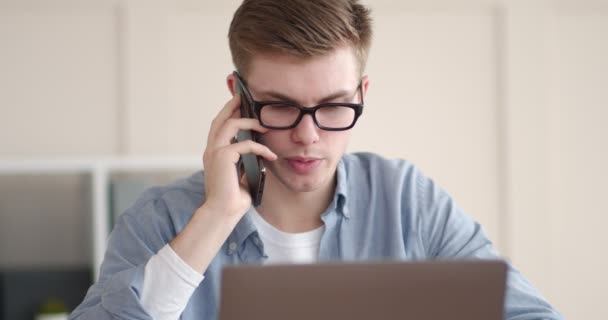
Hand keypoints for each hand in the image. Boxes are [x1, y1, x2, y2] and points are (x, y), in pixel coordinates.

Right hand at [201, 94, 276, 219]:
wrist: (222, 213)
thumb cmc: (232, 199)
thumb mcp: (241, 175)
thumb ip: (246, 162)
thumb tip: (259, 153)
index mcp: (213, 154)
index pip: (219, 127)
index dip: (228, 114)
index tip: (239, 104)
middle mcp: (211, 150)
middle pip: (220, 120)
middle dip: (233, 106)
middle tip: (244, 97)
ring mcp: (215, 153)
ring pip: (230, 125)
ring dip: (249, 122)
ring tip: (265, 125)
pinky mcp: (223, 158)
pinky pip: (244, 145)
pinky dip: (260, 148)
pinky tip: (271, 155)